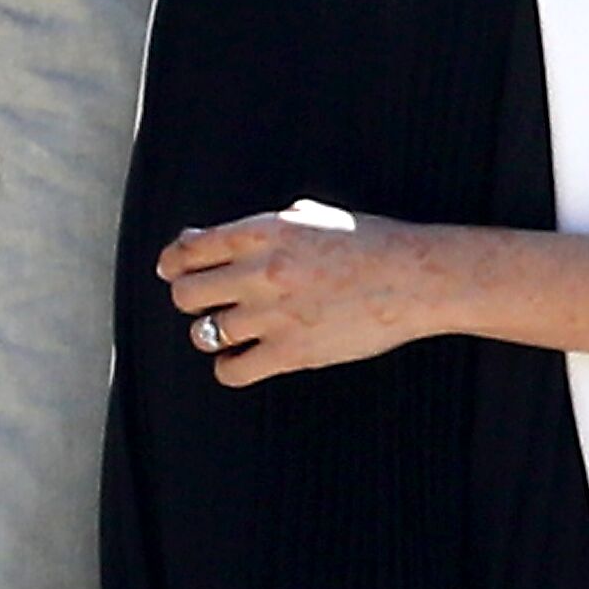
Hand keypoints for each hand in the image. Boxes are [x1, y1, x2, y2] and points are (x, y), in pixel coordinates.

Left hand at [159, 199, 449, 383]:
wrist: (415, 277)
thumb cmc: (367, 243)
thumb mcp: (308, 217)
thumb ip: (256, 229)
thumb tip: (199, 239)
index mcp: (263, 232)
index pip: (189, 249)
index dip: (173, 262)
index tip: (174, 271)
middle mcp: (261, 271)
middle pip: (186, 293)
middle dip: (190, 299)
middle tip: (206, 303)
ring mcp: (274, 314)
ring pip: (204, 333)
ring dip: (211, 333)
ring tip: (230, 332)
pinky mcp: (291, 352)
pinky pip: (231, 371)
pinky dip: (229, 368)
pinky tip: (243, 360)